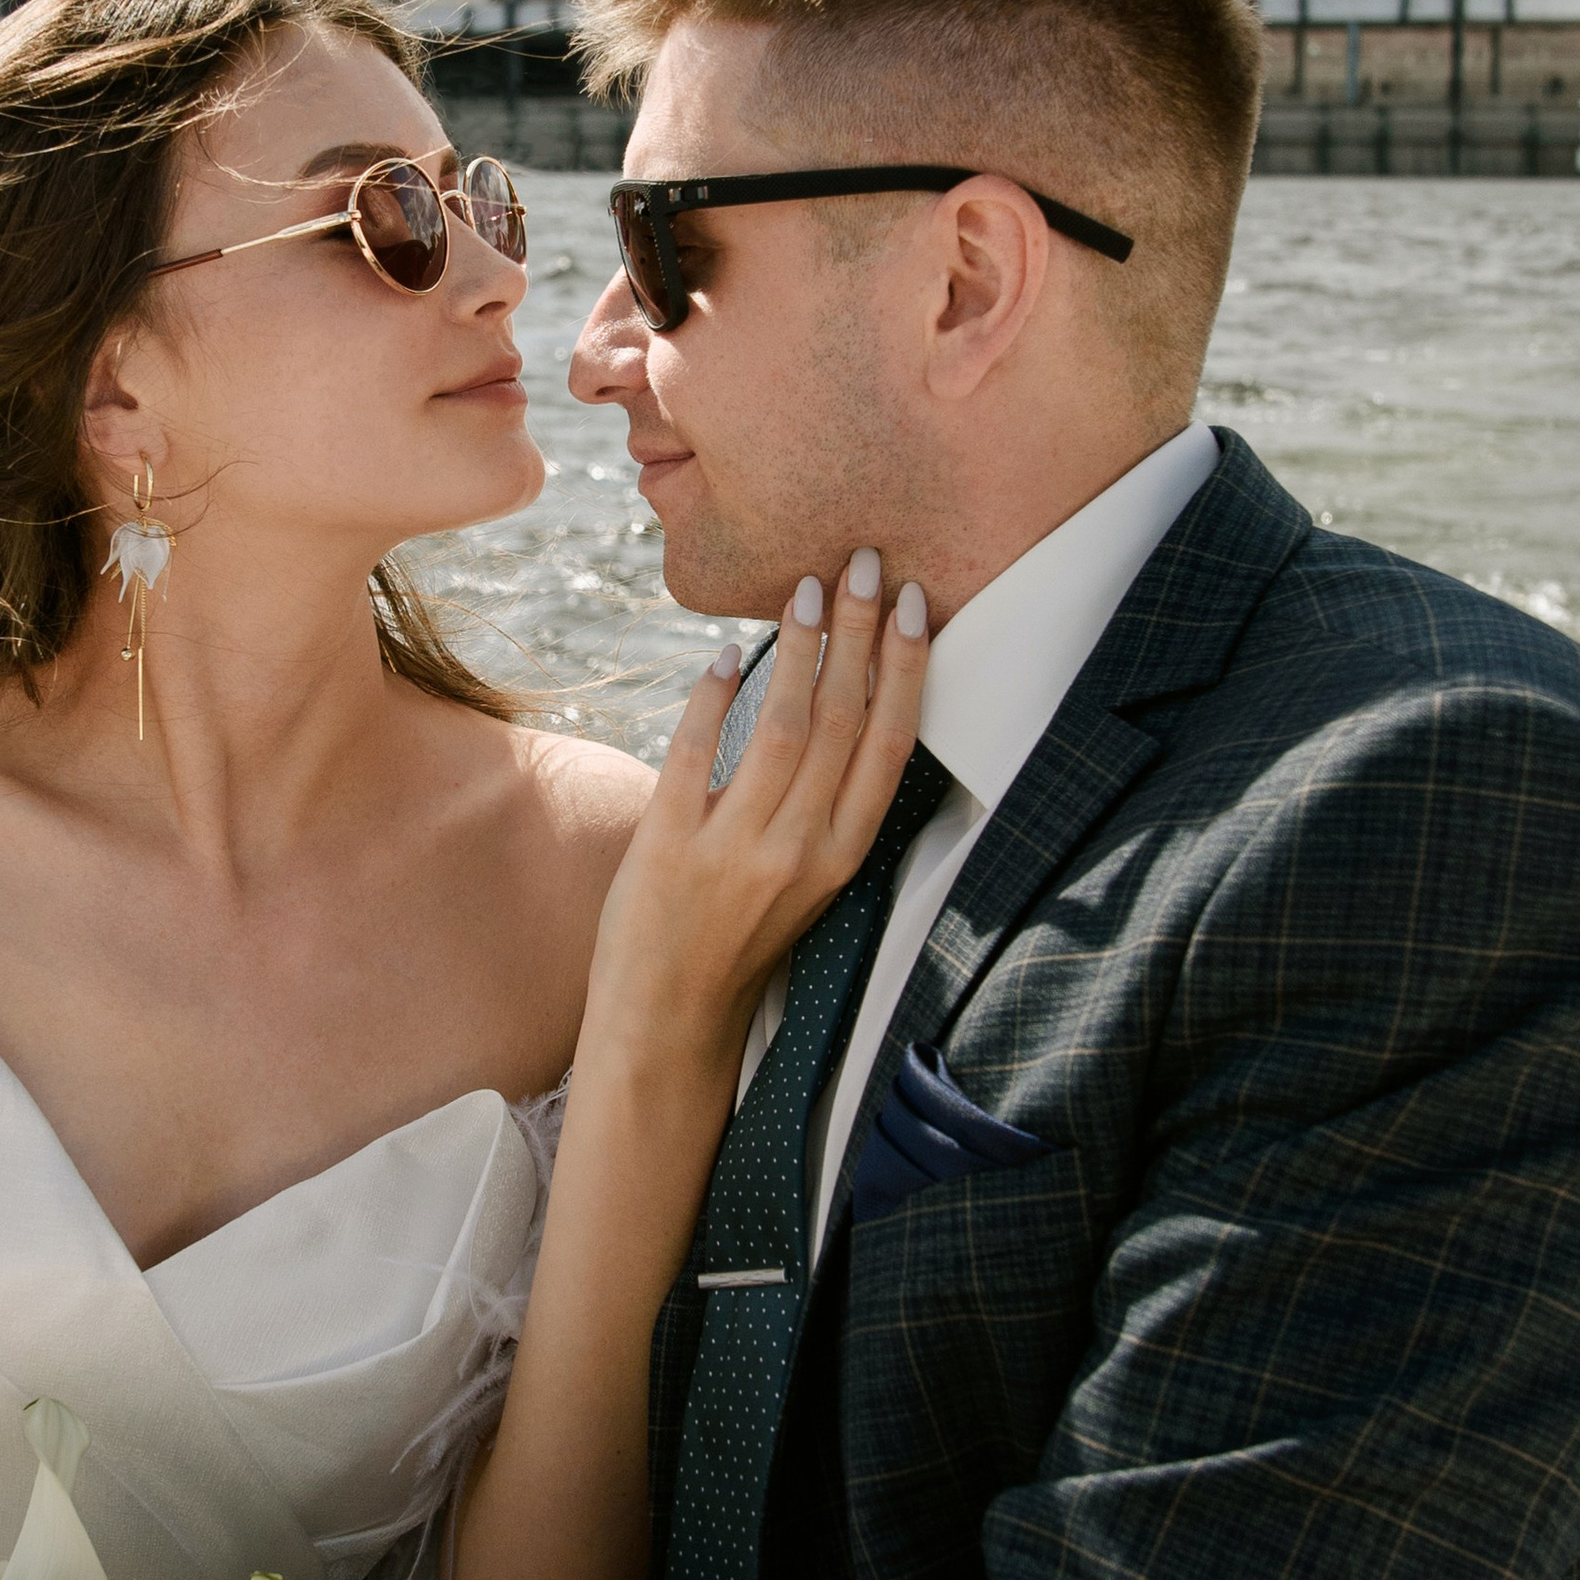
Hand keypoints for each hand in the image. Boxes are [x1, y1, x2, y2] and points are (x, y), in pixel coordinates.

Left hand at [583, 548, 929, 1098]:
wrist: (668, 1019)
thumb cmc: (739, 939)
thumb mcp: (805, 881)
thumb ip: (821, 806)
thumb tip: (833, 705)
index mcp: (843, 855)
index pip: (889, 743)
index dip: (904, 667)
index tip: (911, 603)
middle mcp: (800, 849)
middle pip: (840, 719)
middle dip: (856, 632)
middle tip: (863, 560)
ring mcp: (736, 848)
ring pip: (780, 726)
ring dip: (797, 648)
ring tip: (806, 587)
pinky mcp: (670, 846)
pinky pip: (695, 753)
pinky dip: (712, 696)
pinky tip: (727, 653)